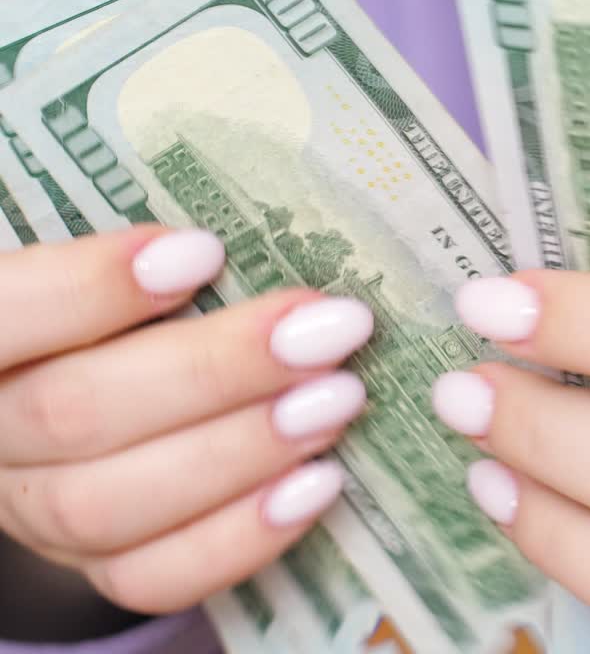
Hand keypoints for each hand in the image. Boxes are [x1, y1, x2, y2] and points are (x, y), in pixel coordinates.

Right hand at [0, 227, 372, 613]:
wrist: (88, 400)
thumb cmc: (114, 308)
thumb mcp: (108, 269)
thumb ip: (150, 257)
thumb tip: (263, 230)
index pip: (2, 314)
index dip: (92, 288)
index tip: (206, 251)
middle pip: (75, 412)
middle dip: (217, 370)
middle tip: (331, 330)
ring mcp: (32, 509)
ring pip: (111, 502)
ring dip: (242, 449)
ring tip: (340, 400)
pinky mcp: (92, 563)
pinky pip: (152, 576)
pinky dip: (241, 534)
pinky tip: (320, 484)